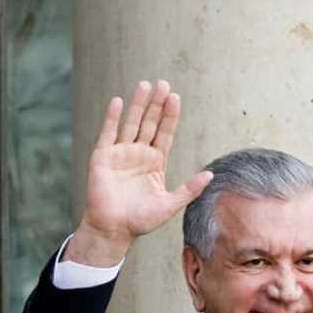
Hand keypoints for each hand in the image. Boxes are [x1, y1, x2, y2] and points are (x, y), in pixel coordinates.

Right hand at [64, 81, 212, 265]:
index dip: (170, 116)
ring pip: (131, 123)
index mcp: (155, 162)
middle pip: (149, 123)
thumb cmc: (141, 220)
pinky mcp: (102, 157)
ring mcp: (120, 153)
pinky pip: (108, 133)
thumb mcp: (170, 203)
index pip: (164, 133)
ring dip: (137, 104)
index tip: (176, 97)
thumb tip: (210, 174)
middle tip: (163, 83)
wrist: (114, 229)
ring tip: (144, 84)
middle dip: (156, 104)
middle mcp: (138, 154)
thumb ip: (189, 189)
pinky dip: (113, 117)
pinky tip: (118, 101)